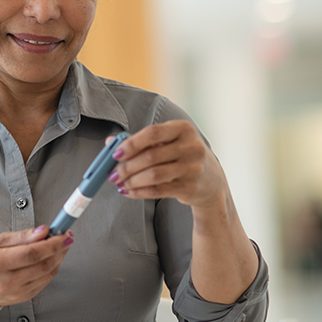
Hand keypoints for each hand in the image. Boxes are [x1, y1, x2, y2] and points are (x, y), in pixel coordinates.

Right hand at [0, 225, 72, 310]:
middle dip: (59, 249)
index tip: (62, 234)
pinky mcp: (24, 298)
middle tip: (66, 237)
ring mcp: (16, 292)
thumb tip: (43, 231)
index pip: (31, 253)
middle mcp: (6, 281)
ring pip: (47, 274)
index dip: (51, 244)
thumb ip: (22, 236)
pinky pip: (45, 281)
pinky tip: (52, 258)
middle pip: (42, 265)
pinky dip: (52, 268)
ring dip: (58, 258)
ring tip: (61, 245)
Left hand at [109, 121, 229, 211]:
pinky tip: (129, 192)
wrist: (211, 181)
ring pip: (154, 175)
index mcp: (183, 129)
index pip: (153, 133)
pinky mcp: (190, 187)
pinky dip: (139, 192)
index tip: (115, 154)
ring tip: (120, 184)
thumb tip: (110, 142)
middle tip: (113, 174)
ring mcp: (193, 168)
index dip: (131, 144)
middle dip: (127, 166)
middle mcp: (191, 147)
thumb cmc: (182, 156)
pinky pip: (158, 190)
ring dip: (132, 181)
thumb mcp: (168, 142)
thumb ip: (141, 141)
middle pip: (151, 156)